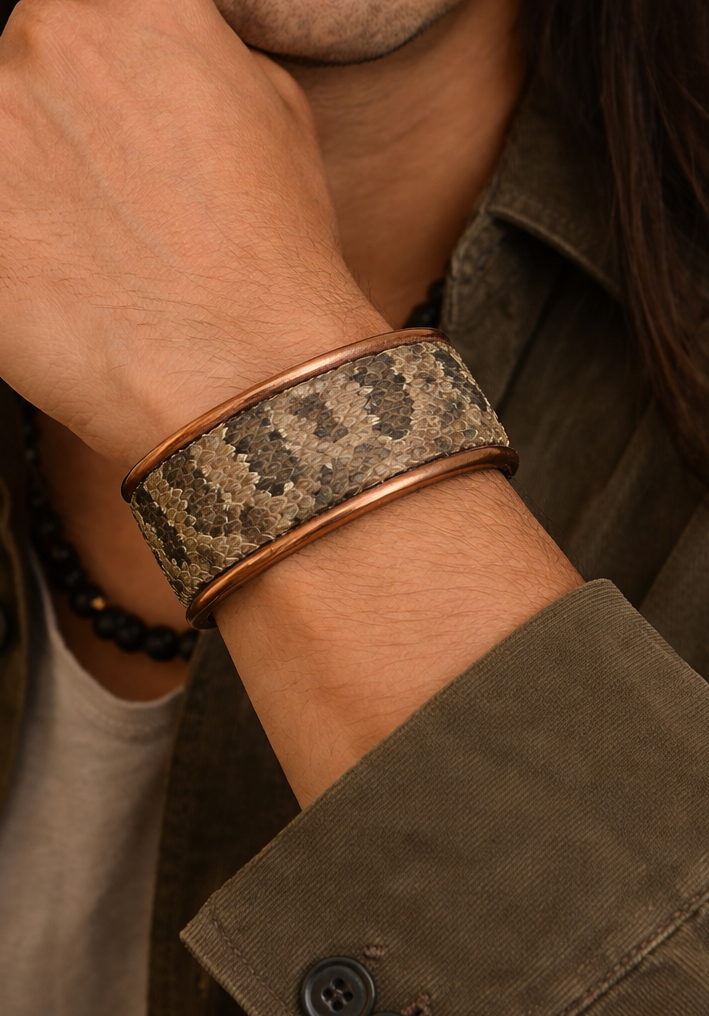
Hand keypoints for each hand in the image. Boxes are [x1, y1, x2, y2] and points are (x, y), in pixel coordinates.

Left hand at [0, 0, 383, 463]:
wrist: (244, 370)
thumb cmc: (274, 260)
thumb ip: (207, 61)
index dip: (99, 88)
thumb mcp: (281, 118)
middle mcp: (51, 38)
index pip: (83, 24)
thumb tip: (172, 65)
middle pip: (28, 66)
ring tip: (86, 252)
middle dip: (59, 131)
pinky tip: (56, 282)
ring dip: (27, 187)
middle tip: (105, 203)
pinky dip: (12, 248)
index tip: (107, 131)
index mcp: (139, 6)